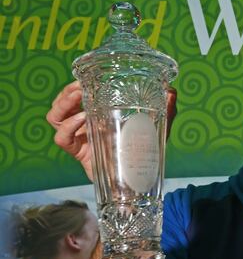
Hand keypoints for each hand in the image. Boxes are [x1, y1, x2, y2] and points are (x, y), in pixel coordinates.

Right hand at [46, 81, 177, 180]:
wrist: (138, 181)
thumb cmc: (143, 151)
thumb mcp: (156, 128)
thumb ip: (166, 111)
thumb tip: (172, 90)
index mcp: (97, 114)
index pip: (76, 95)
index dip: (75, 86)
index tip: (84, 78)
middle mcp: (84, 124)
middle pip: (61, 103)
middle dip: (67, 92)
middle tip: (80, 86)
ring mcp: (79, 138)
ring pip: (55, 117)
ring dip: (64, 104)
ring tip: (79, 96)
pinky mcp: (78, 153)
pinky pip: (62, 138)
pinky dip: (68, 127)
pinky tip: (83, 119)